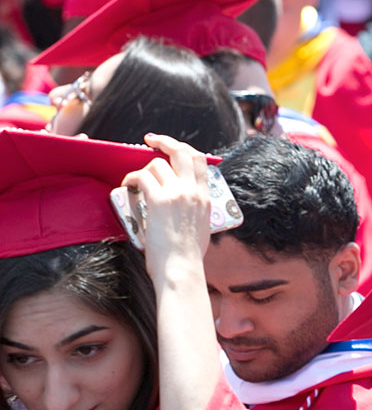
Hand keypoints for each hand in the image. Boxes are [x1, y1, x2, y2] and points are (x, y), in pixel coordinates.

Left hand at [120, 133, 210, 277]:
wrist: (181, 269)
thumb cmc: (187, 256)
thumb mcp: (202, 228)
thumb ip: (195, 210)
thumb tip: (185, 205)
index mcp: (205, 198)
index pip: (199, 160)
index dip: (183, 148)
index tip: (171, 147)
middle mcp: (193, 191)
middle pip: (182, 151)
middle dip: (165, 141)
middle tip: (151, 140)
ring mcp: (177, 194)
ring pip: (157, 164)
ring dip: (143, 168)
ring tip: (135, 180)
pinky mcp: (159, 200)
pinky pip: (142, 176)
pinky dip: (132, 178)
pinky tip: (128, 186)